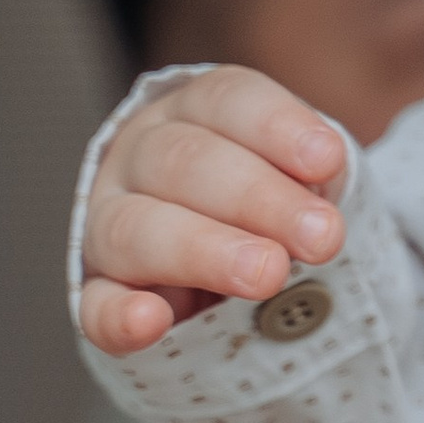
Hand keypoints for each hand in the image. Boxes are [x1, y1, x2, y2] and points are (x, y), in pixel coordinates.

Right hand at [76, 67, 347, 352]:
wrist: (224, 259)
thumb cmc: (275, 207)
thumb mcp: (300, 178)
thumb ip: (312, 186)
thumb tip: (328, 223)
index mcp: (195, 114)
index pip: (228, 101)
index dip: (277, 127)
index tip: (328, 161)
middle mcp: (142, 157)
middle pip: (185, 160)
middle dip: (259, 198)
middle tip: (322, 238)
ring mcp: (112, 224)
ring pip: (136, 229)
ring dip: (205, 251)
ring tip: (268, 275)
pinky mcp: (100, 293)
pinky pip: (95, 304)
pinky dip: (119, 316)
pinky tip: (150, 322)